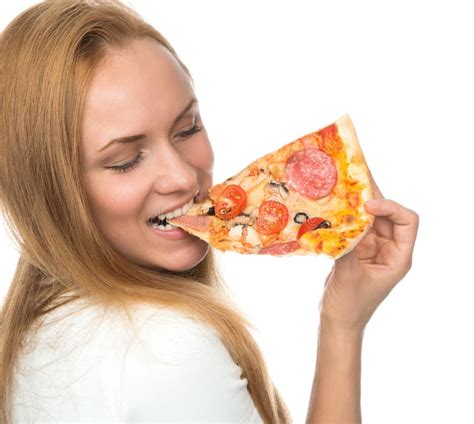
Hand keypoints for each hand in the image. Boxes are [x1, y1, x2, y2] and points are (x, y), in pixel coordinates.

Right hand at [320, 172, 418, 332]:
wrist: (338, 321)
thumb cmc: (350, 306)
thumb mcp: (349, 277)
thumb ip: (348, 248)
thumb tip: (342, 221)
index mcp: (398, 258)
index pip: (407, 222)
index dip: (391, 208)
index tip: (367, 205)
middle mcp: (389, 249)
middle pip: (388, 216)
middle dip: (373, 197)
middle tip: (356, 177)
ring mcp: (372, 249)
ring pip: (369, 219)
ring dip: (357, 205)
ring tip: (343, 185)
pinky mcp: (356, 250)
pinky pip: (354, 228)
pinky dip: (345, 218)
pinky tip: (332, 207)